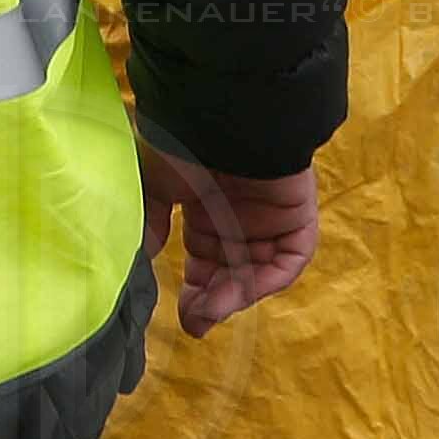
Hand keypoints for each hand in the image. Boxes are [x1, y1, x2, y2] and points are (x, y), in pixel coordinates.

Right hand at [137, 146, 318, 333]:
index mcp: (206, 208)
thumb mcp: (154, 186)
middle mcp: (239, 217)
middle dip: (212, 301)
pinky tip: (239, 292)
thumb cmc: (182, 143)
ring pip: (258, 271)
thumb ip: (150, 223)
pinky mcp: (297, 216)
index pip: (205, 262)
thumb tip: (140, 260)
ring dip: (235, 296)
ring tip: (208, 311)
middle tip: (194, 323)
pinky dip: (268, 280)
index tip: (181, 316)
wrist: (219, 116)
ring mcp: (270, 218)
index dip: (195, 291)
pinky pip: (290, 259)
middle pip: (231, 273)